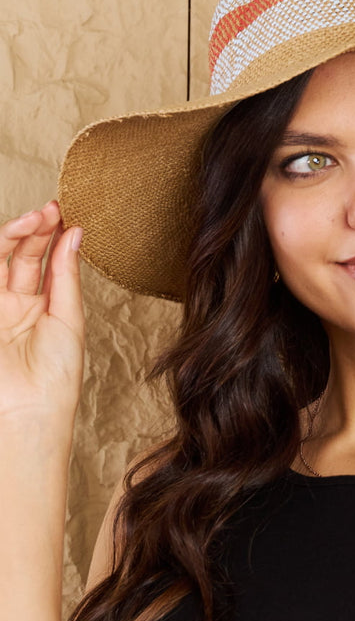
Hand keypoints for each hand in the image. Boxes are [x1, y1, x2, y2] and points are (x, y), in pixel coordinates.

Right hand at [0, 201, 83, 429]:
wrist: (30, 410)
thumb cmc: (56, 376)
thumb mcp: (69, 319)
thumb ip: (66, 275)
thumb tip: (74, 234)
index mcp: (42, 307)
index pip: (44, 261)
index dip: (53, 236)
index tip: (66, 215)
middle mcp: (14, 304)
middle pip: (20, 254)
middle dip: (35, 229)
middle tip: (52, 210)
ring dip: (15, 234)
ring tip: (37, 219)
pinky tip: (15, 236)